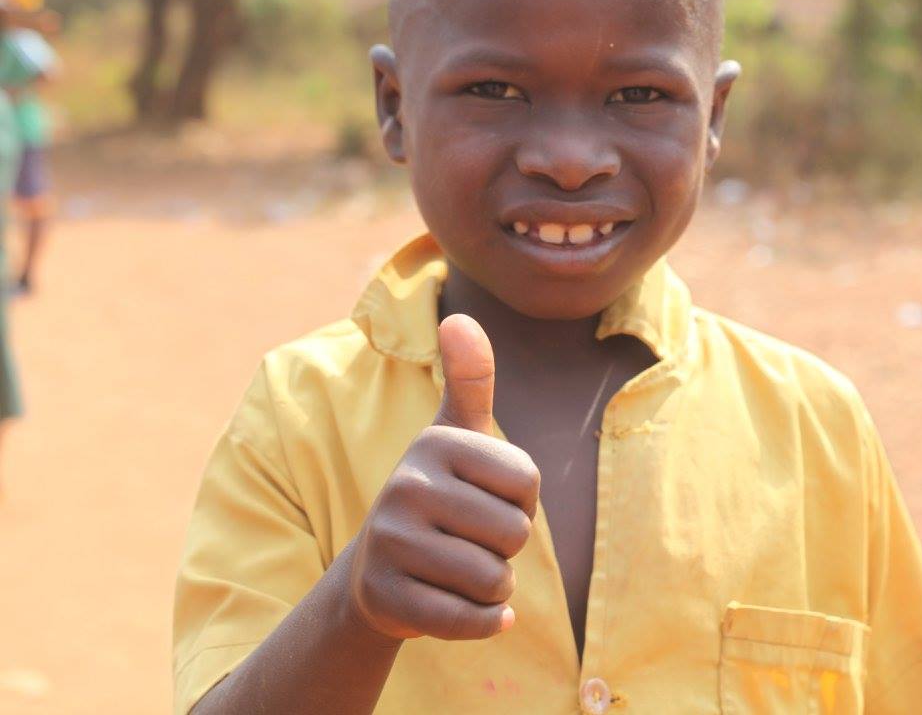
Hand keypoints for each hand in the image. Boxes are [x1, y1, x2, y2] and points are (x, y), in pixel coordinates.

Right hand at [346, 314, 539, 640]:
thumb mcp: (453, 435)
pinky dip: (484, 623)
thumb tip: (460, 316)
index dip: (520, 502)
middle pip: (514, 532)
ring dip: (494, 587)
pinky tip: (470, 610)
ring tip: (461, 572)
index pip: (527, 484)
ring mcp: (390, 544)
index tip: (485, 500)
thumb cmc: (437, 495)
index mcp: (434, 445)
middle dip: (507, 548)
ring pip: (494, 579)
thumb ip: (469, 378)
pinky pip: (471, 620)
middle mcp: (405, 487)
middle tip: (469, 541)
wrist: (377, 572)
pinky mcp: (386, 600)